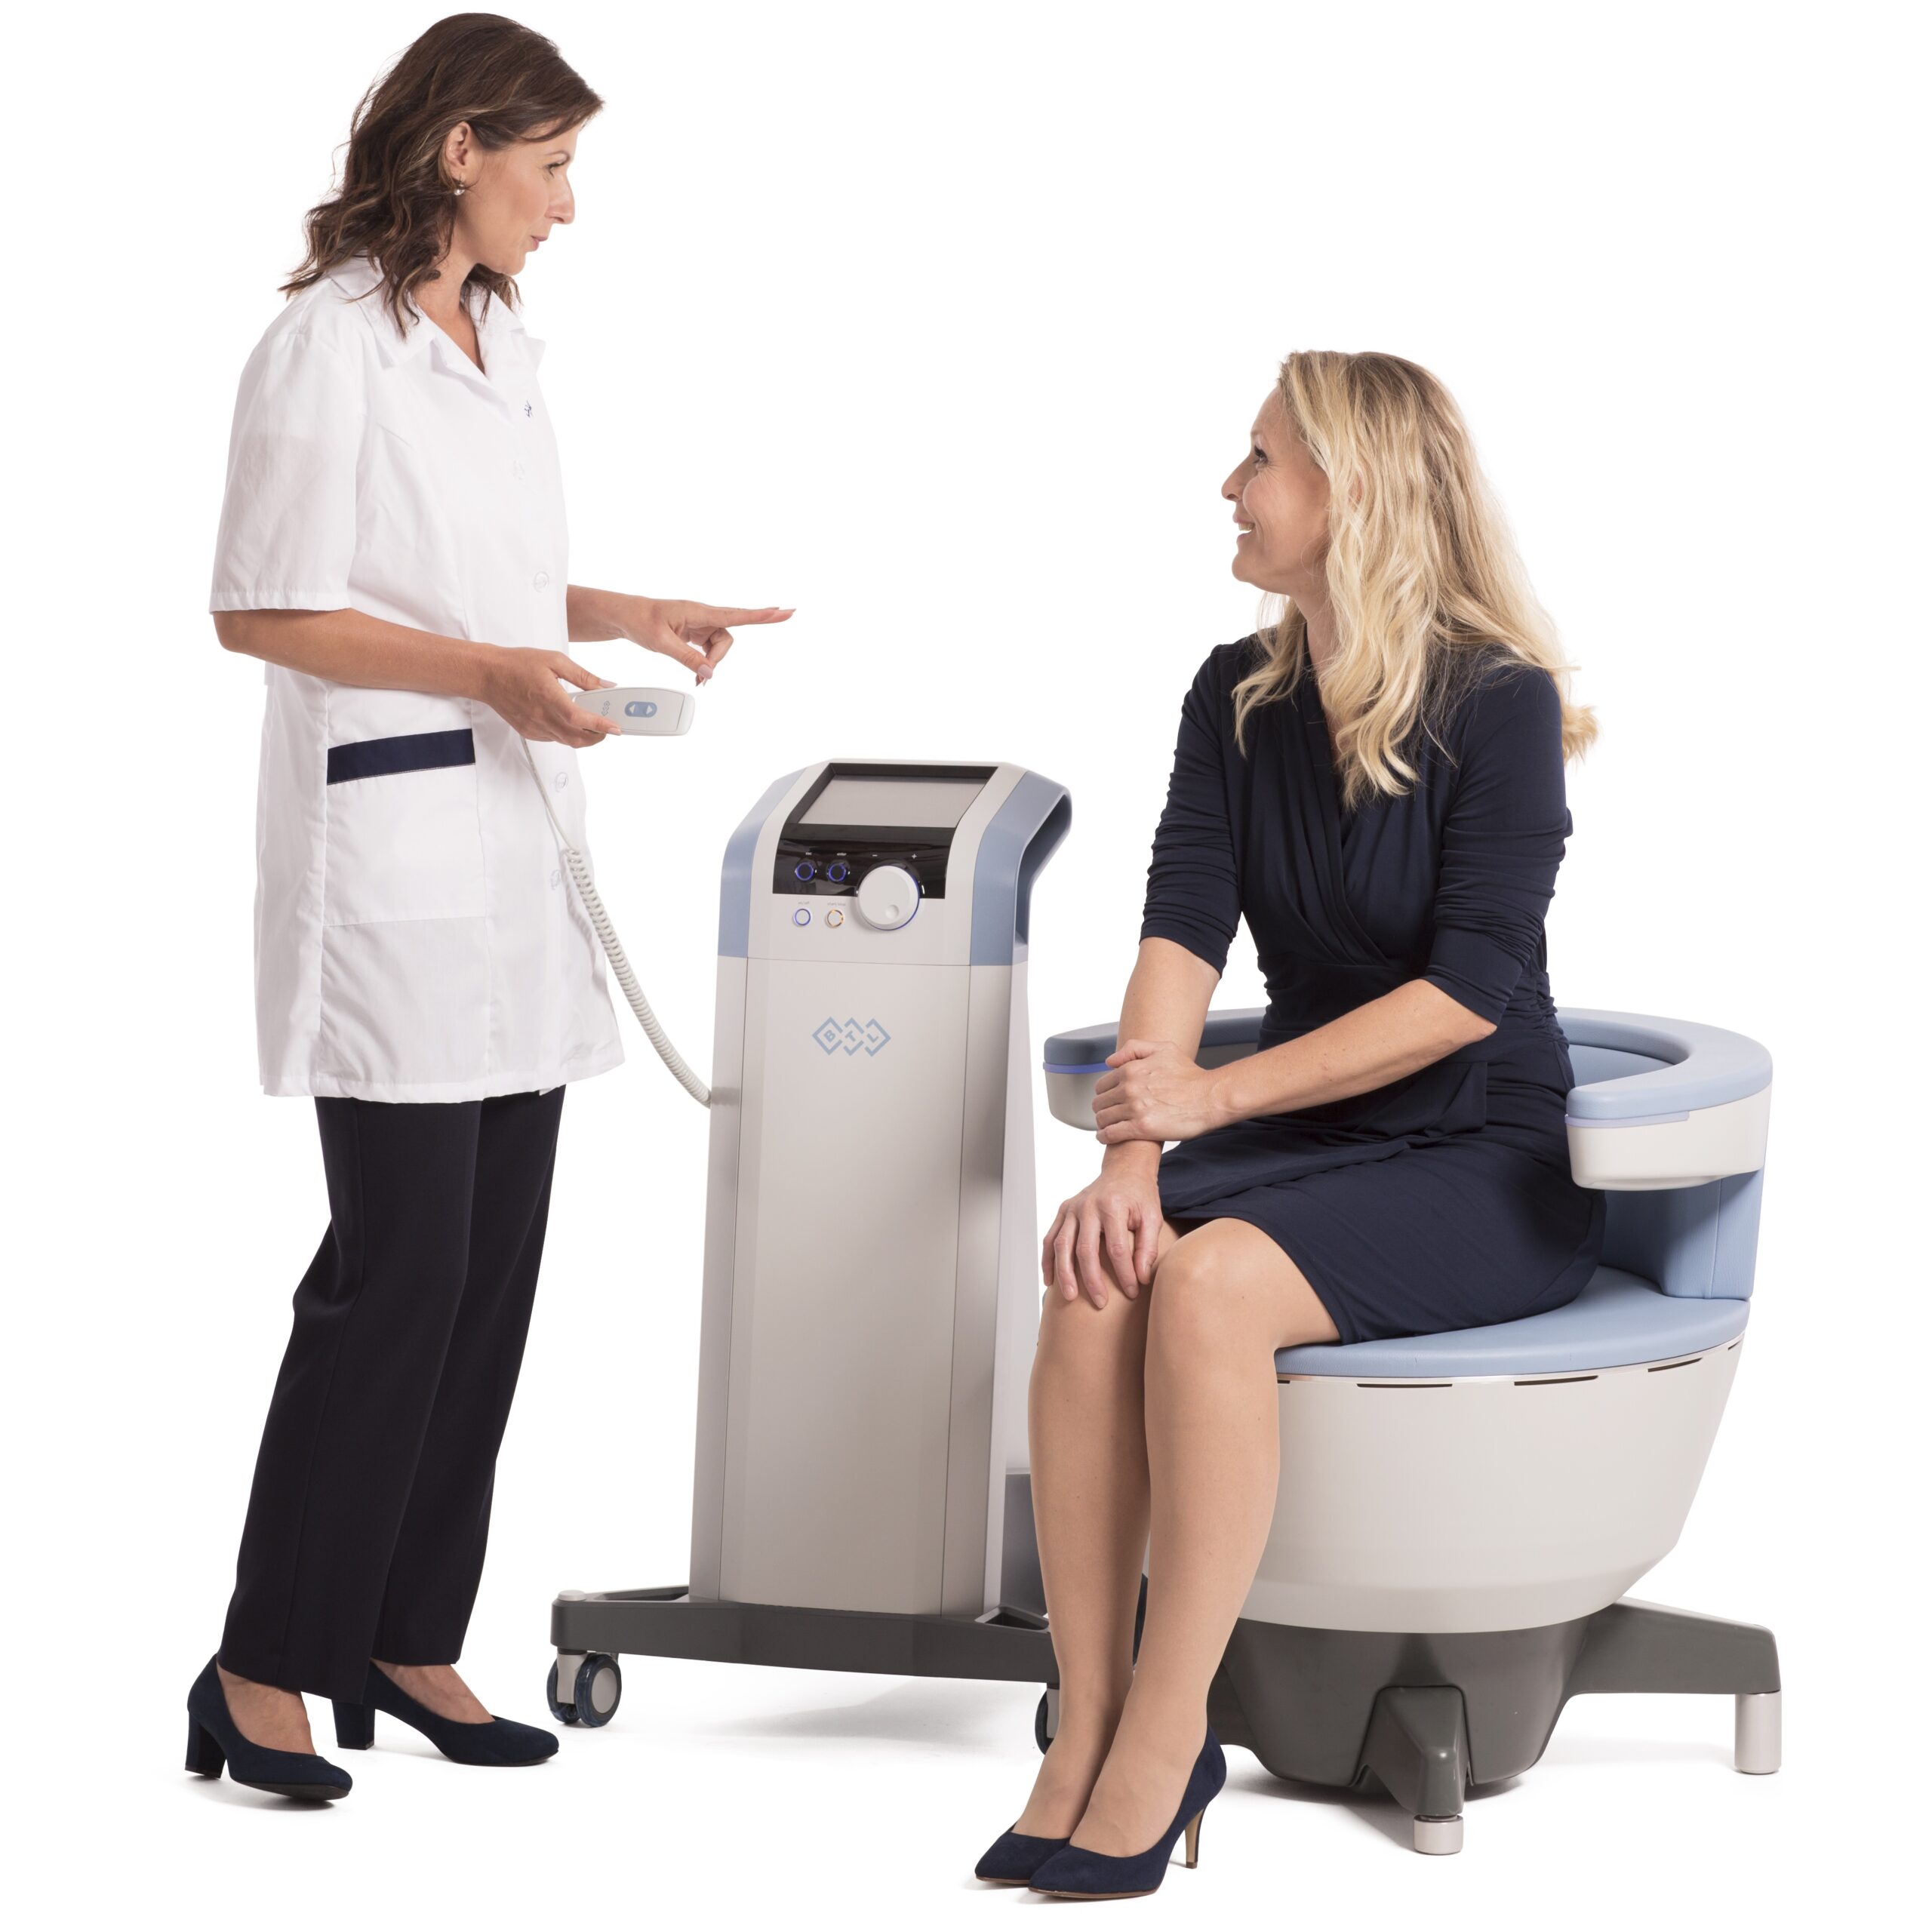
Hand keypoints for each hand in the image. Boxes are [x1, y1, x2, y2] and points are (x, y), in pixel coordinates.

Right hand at [478, 647, 620, 746]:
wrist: (487, 674)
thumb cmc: (517, 664)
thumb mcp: (555, 661)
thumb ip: (583, 676)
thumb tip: (605, 685)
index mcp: (549, 697)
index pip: (580, 719)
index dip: (601, 726)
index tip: (616, 728)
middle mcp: (541, 716)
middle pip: (577, 738)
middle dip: (598, 736)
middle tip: (607, 728)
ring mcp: (534, 727)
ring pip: (566, 741)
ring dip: (583, 736)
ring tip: (592, 723)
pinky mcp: (529, 731)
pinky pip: (554, 739)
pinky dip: (567, 734)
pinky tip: (569, 721)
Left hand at [619, 598, 794, 681]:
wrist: (624, 616)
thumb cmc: (639, 620)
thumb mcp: (661, 641)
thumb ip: (687, 657)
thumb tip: (709, 672)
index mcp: (698, 611)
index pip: (736, 615)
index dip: (762, 616)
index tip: (784, 612)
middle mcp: (703, 616)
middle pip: (727, 638)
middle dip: (719, 658)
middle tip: (702, 677)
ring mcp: (699, 625)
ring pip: (719, 646)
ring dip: (712, 663)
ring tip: (697, 678)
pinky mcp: (694, 633)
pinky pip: (709, 649)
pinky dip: (706, 663)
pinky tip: (697, 674)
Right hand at [1042, 1162, 1163, 1309]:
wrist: (1124, 1170)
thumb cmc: (1140, 1196)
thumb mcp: (1153, 1218)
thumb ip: (1148, 1247)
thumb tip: (1141, 1278)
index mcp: (1112, 1206)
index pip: (1116, 1248)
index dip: (1124, 1273)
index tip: (1132, 1292)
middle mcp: (1088, 1206)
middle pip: (1085, 1250)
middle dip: (1092, 1280)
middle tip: (1100, 1303)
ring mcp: (1072, 1208)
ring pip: (1062, 1245)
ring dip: (1064, 1273)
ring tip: (1070, 1297)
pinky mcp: (1063, 1211)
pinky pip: (1050, 1239)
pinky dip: (1048, 1261)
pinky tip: (1051, 1281)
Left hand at [1092, 1038, 1232, 1145]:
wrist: (1210, 1098)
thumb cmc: (1191, 1076)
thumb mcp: (1164, 1050)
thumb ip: (1134, 1049)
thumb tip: (1110, 1061)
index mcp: (1131, 1069)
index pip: (1102, 1085)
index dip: (1104, 1094)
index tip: (1109, 1101)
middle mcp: (1129, 1088)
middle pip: (1099, 1103)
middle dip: (1102, 1109)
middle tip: (1108, 1115)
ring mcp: (1135, 1108)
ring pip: (1103, 1119)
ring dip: (1103, 1124)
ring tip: (1107, 1127)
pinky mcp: (1142, 1128)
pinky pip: (1111, 1134)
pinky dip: (1105, 1137)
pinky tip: (1107, 1137)